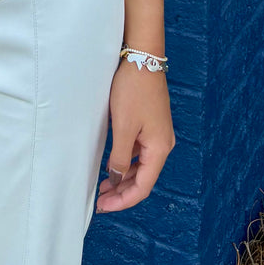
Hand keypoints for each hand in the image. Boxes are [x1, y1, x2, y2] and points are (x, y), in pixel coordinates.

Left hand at [96, 61, 174, 212]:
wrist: (142, 58)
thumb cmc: (133, 90)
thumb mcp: (123, 127)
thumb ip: (120, 158)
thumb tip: (117, 180)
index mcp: (159, 149)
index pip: (143, 187)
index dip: (123, 200)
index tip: (103, 207)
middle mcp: (163, 144)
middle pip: (143, 178)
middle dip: (122, 192)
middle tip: (100, 201)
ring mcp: (157, 134)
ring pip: (141, 165)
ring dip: (123, 178)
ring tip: (103, 187)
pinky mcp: (151, 124)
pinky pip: (139, 151)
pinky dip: (126, 162)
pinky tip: (112, 164)